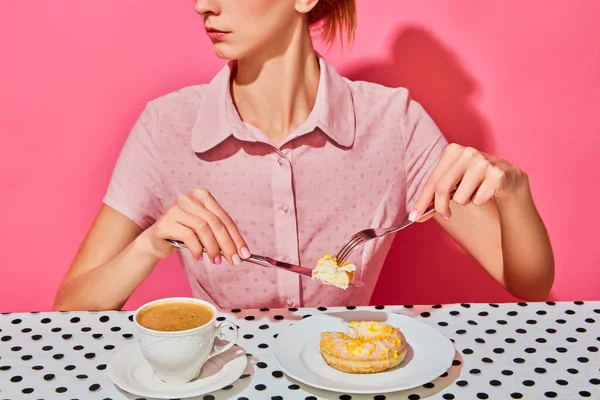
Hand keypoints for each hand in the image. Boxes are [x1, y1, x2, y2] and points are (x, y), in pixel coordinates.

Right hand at [138, 188, 249, 264]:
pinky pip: (188, 235)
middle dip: (227, 244)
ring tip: (216, 261)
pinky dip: (197, 248)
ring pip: (203, 228)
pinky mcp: (167, 221)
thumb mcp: (205, 231)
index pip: (224, 218)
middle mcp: (189, 198)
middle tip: (234, 260)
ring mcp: (177, 208)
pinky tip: (199, 257)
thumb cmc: (184, 235)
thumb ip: (220, 235)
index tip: (244, 253)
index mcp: (203, 196)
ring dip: (213, 247)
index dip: (236, 237)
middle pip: (215, 222)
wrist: (157, 241)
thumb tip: (240, 251)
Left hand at [409, 143, 527, 220]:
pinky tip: (487, 191)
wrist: (507, 176)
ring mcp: (483, 162)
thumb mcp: (454, 181)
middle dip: (441, 207)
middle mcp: (467, 153)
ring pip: (461, 198)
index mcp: (452, 151)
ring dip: (466, 201)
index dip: (422, 201)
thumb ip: (435, 195)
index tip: (414, 217)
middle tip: (446, 216)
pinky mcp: (497, 174)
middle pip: (442, 188)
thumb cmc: (474, 179)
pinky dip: (480, 201)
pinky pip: (478, 200)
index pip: (432, 181)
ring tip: (474, 191)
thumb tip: (416, 215)